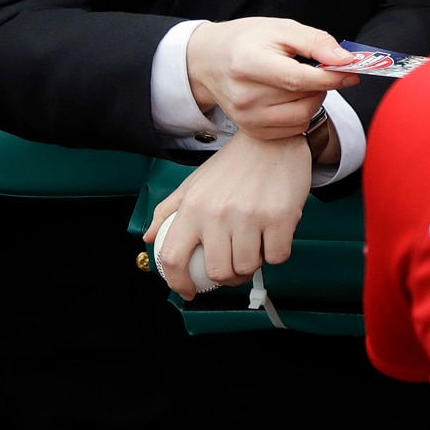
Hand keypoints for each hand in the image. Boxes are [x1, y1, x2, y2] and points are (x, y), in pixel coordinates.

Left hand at [145, 132, 312, 298]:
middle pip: (218, 271)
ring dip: (253, 264)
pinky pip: (277, 256)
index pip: (172, 258)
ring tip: (255, 246)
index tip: (187, 290)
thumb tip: (148, 238)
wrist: (274, 139)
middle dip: (228, 277)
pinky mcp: (281, 218)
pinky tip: (274, 237)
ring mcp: (251, 216)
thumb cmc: (233, 164)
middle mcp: (218, 214)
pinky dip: (276, 253)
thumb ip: (168, 210)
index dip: (177, 283)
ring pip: (248, 267)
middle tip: (235, 266)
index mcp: (192, 207)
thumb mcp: (194, 182)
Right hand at [184, 17, 358, 139]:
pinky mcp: (251, 130)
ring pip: (302, 117)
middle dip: (323, 85)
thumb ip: (316, 42)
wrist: (207, 61)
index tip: (351, 72)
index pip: (299, 79)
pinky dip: (303, 113)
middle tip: (320, 69)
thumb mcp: (280, 29)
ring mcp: (246, 117)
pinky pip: (293, 128)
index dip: (331, 77)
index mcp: (248, 64)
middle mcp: (244, 96)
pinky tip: (292, 96)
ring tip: (304, 82)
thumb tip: (345, 59)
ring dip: (314, 100)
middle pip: (303, 100)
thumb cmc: (245, 41)